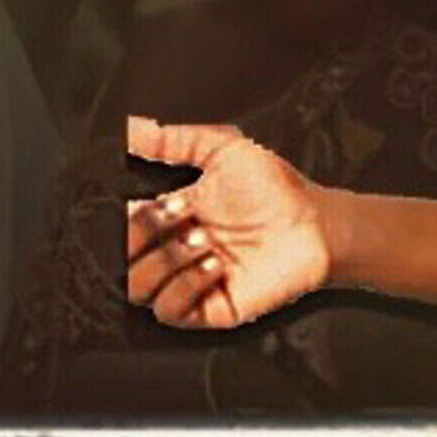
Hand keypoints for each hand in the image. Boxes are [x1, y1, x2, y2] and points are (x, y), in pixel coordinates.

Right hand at [124, 115, 334, 330]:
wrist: (317, 225)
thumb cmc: (277, 188)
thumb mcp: (224, 150)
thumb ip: (175, 139)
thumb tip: (130, 125)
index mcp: (169, 218)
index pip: (120, 226)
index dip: (124, 216)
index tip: (140, 200)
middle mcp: (173, 252)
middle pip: (119, 260)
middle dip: (143, 235)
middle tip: (180, 214)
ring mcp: (187, 283)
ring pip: (137, 288)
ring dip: (165, 261)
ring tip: (202, 240)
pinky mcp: (206, 309)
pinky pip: (170, 311)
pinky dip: (186, 286)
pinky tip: (215, 264)